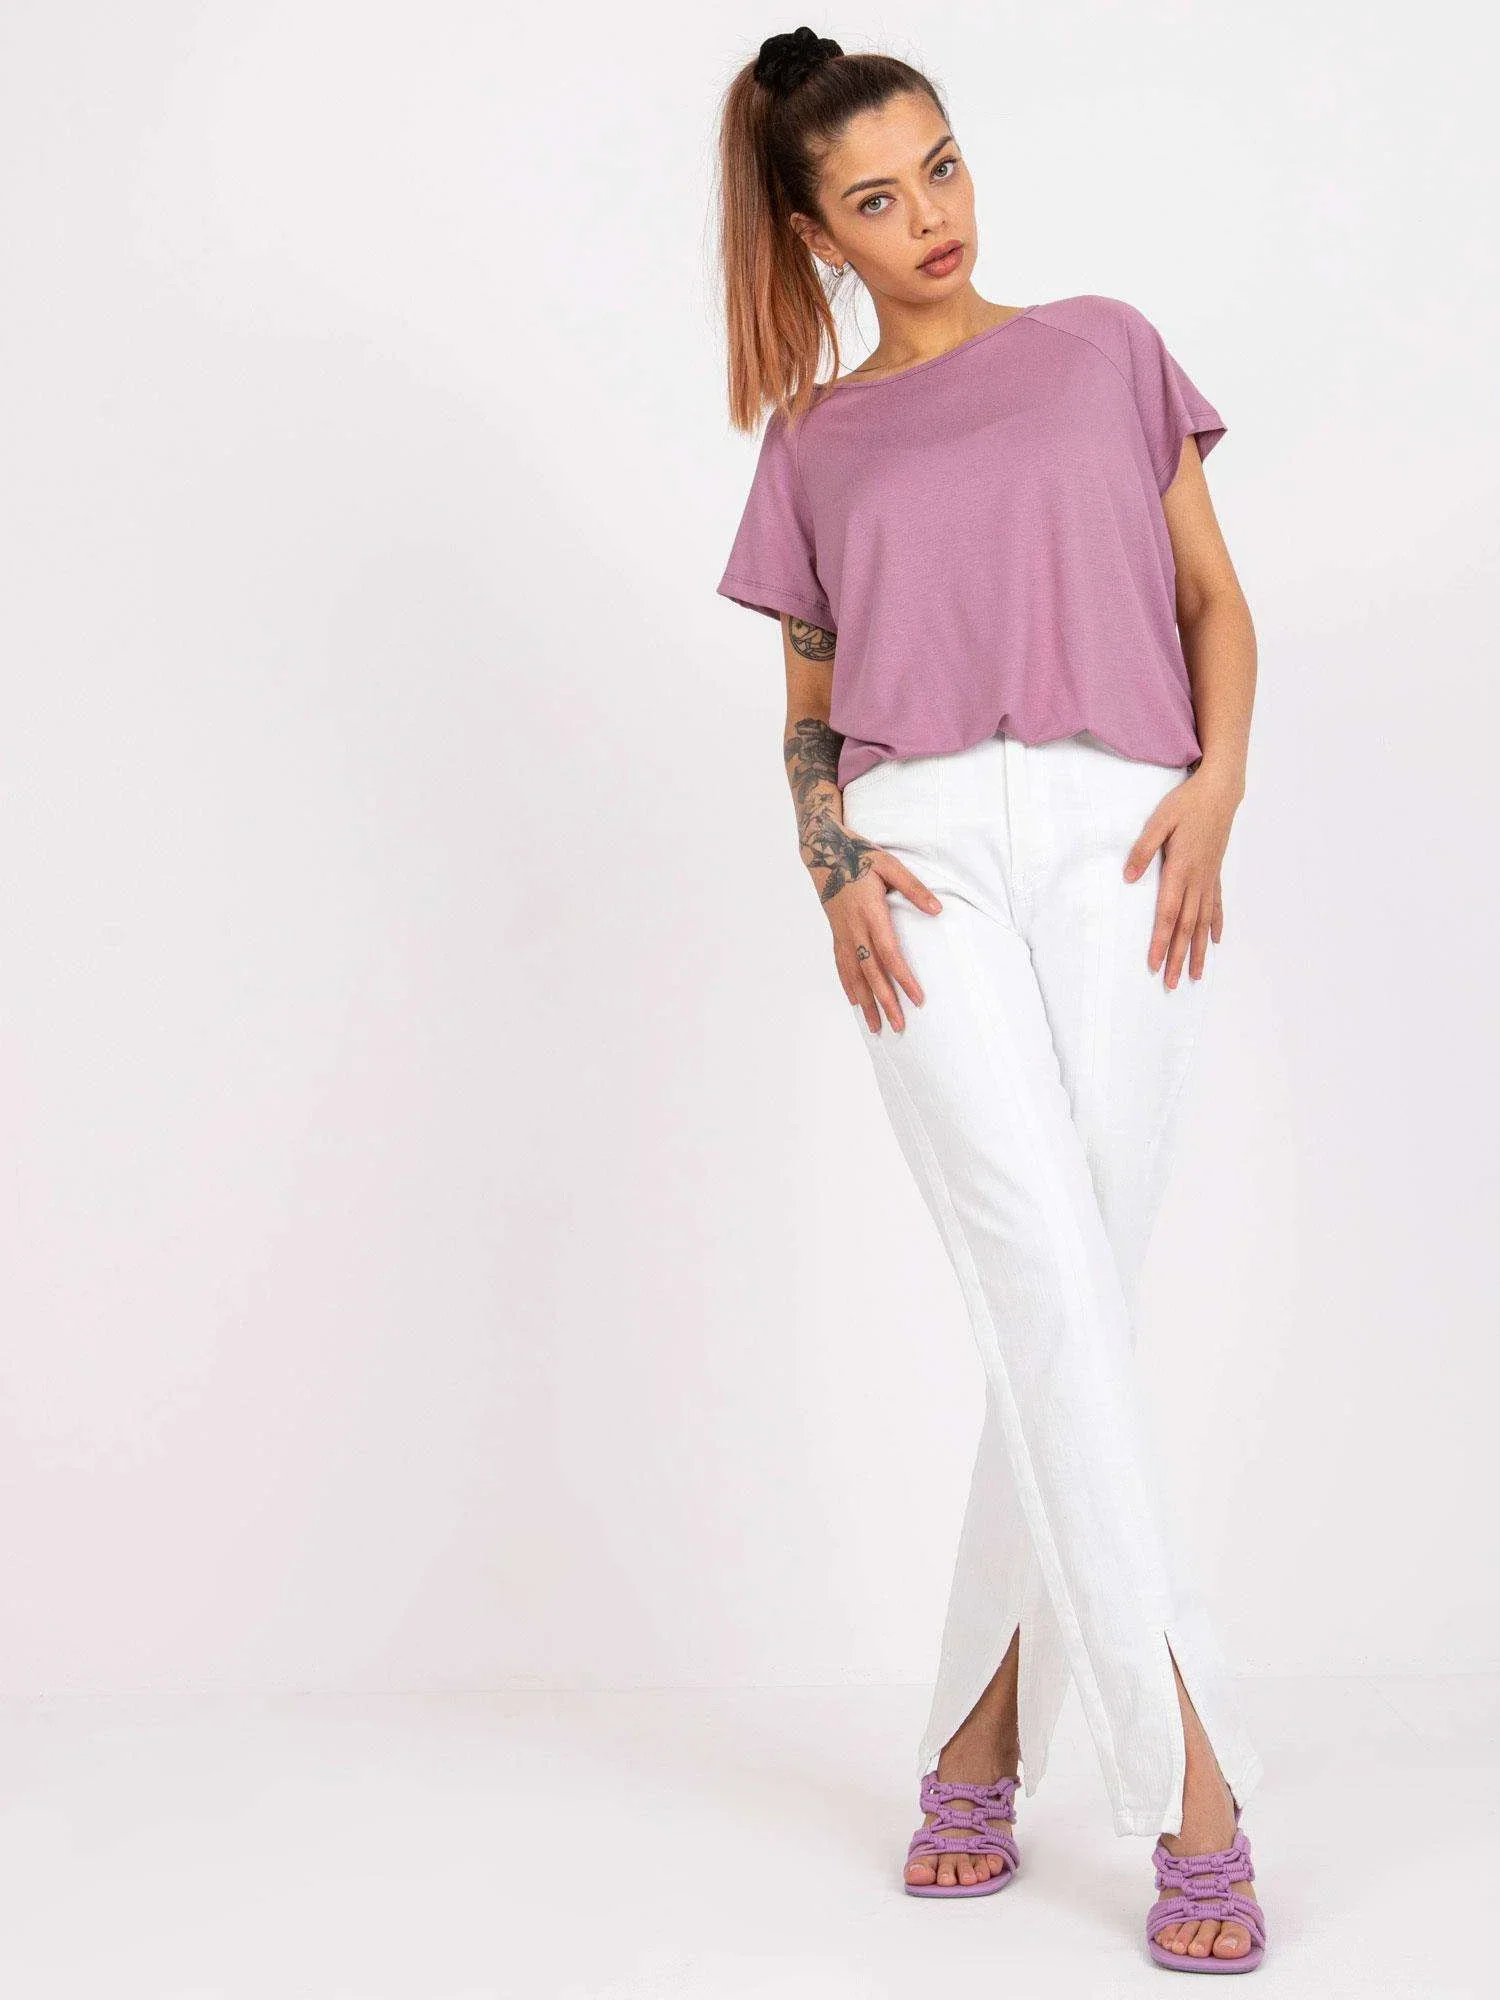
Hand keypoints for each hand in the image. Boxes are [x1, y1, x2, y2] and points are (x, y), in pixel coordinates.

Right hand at [802, 812, 940, 1032]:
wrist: (822, 852)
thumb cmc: (859, 856)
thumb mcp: (890, 865)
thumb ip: (914, 888)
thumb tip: (937, 909)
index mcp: (870, 913)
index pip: (890, 953)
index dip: (903, 978)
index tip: (917, 999)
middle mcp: (854, 929)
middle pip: (871, 973)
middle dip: (885, 1002)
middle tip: (899, 1026)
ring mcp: (842, 934)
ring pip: (854, 975)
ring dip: (866, 1003)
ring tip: (876, 1028)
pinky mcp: (836, 934)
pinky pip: (841, 966)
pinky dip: (849, 986)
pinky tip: (856, 1002)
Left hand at [1122, 767, 1238, 987]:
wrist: (1220, 792)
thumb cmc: (1186, 804)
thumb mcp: (1158, 821)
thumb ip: (1143, 849)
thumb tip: (1128, 877)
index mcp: (1180, 870)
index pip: (1167, 915)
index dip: (1161, 942)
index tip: (1154, 964)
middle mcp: (1197, 880)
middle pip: (1186, 927)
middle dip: (1179, 958)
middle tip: (1172, 984)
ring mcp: (1209, 878)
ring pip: (1203, 922)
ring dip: (1199, 951)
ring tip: (1196, 976)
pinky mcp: (1215, 872)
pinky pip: (1216, 905)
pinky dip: (1215, 925)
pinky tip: (1215, 941)